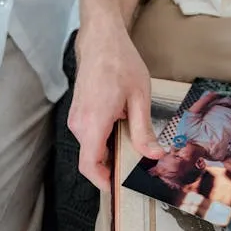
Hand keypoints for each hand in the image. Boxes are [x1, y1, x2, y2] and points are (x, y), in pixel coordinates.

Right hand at [69, 25, 163, 191]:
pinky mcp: (79, 113)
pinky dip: (106, 141)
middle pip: (92, 159)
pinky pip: (91, 137)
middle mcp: (79, 123)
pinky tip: (125, 133)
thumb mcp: (140, 98)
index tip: (118, 190)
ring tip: (135, 148)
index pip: (90, 164)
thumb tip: (153, 155)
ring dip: (110, 153)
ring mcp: (76, 118)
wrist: (101, 39)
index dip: (103, 182)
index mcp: (93, 122)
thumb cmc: (120, 62)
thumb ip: (144, 130)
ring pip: (91, 148)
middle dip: (112, 169)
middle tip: (138, 169)